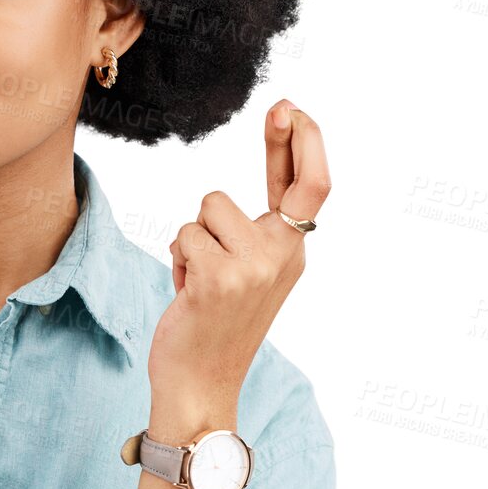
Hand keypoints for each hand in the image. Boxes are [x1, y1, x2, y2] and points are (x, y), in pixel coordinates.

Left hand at [147, 99, 329, 422]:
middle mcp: (283, 257)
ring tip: (197, 277)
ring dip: (192, 237)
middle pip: (284, 181)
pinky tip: (186, 292)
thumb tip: (221, 204)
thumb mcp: (245, 276)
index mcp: (292, 254)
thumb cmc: (213, 324)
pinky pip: (184, 234)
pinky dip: (177, 258)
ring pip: (209, 208)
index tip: (290, 107)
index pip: (310, 189)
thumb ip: (248, 236)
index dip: (304, 143)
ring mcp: (253, 267)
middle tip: (284, 105)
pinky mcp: (217, 278)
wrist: (200, 382)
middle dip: (287, 138)